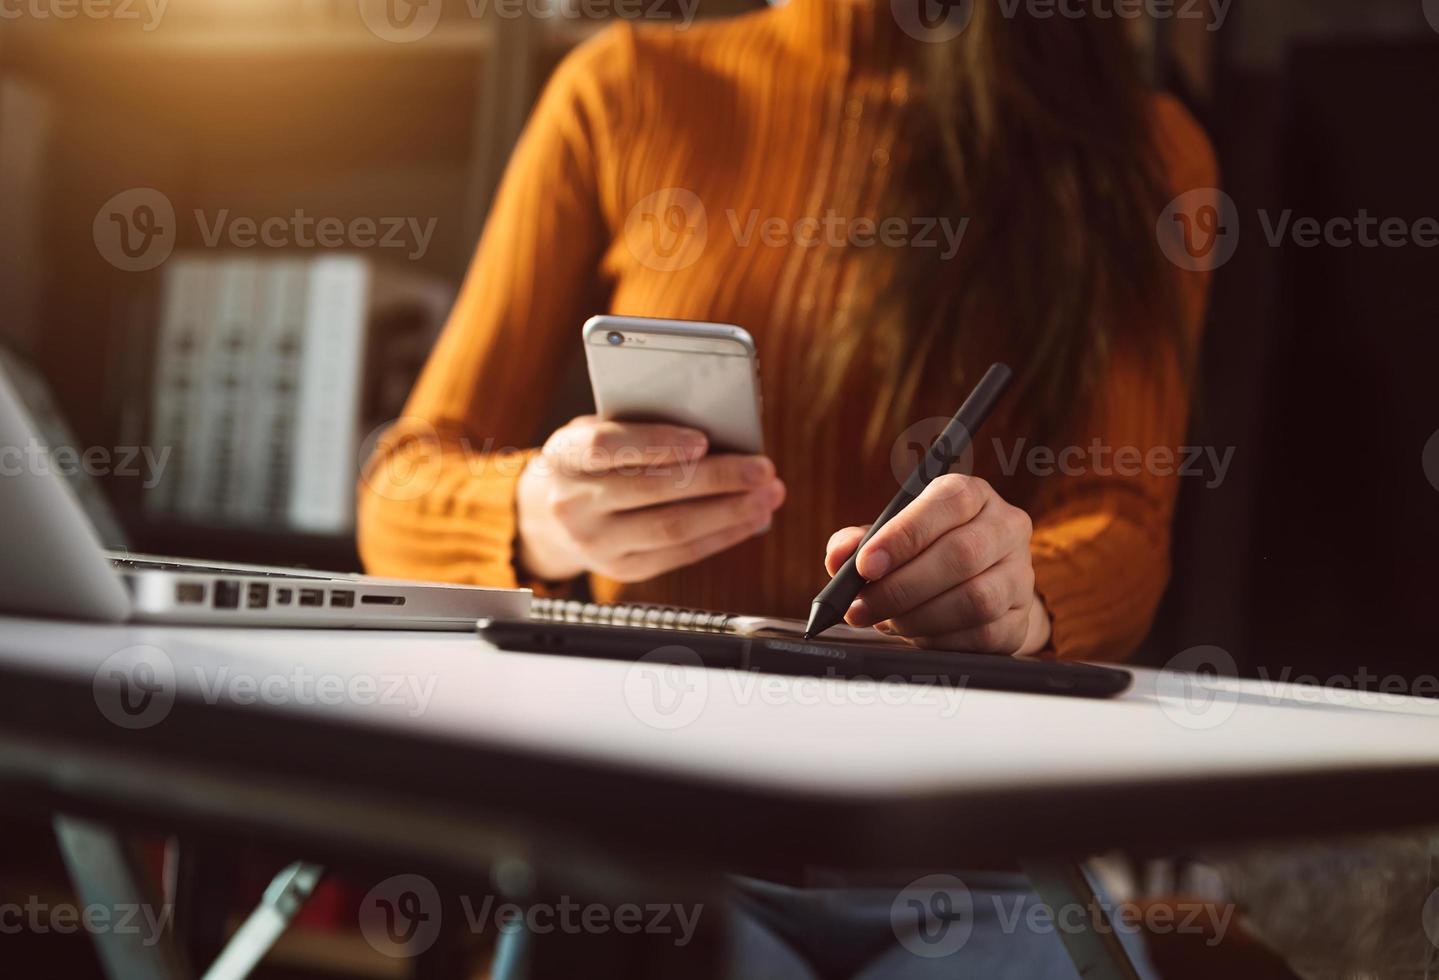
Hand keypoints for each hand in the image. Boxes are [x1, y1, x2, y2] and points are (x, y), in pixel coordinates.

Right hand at [517, 416, 784, 583]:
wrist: (553, 513)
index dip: (656, 443)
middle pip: (652, 491)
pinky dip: (722, 535)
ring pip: (672, 528)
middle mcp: (573, 504)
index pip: (607, 447)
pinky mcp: (621, 569)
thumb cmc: (592, 458)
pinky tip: (751, 519)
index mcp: (565, 455)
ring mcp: (596, 542)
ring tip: (768, 495)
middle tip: (761, 468)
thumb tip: (717, 429)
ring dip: (729, 512)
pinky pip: (680, 554)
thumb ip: (641, 425)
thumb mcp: (598, 429)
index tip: (703, 440)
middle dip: (716, 479)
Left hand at [823, 474, 1050, 655]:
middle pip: (961, 555)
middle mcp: (1006, 527)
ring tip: (886, 621)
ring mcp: (1020, 575)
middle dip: (901, 587)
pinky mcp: (1020, 619)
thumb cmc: (925, 555)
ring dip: (918, 617)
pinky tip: (916, 635)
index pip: (948, 502)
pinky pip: (982, 634)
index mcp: (971, 495)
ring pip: (975, 599)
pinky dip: (939, 639)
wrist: (975, 587)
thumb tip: (839, 556)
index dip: (904, 535)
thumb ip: (860, 542)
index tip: (865, 565)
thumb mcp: (891, 537)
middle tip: (861, 607)